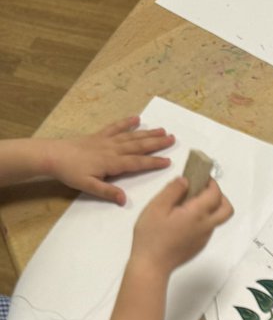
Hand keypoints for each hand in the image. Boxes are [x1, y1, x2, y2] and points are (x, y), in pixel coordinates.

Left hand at [43, 116, 173, 203]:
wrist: (52, 155)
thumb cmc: (70, 172)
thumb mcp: (88, 186)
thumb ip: (107, 192)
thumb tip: (124, 200)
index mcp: (112, 162)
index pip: (137, 163)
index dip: (154, 162)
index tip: (169, 161)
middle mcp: (112, 149)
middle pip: (138, 145)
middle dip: (156, 143)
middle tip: (173, 139)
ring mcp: (106, 140)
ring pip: (131, 136)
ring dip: (147, 133)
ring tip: (162, 130)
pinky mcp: (99, 136)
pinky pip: (115, 127)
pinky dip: (126, 123)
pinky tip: (136, 119)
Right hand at [130, 177, 232, 275]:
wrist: (152, 265)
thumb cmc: (151, 238)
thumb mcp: (156, 207)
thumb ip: (173, 190)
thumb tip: (185, 180)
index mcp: (197, 214)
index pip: (215, 194)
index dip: (211, 182)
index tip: (201, 175)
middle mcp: (205, 226)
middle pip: (226, 209)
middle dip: (219, 195)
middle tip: (202, 189)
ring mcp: (204, 238)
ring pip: (217, 219)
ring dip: (210, 207)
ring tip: (188, 202)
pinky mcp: (199, 245)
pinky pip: (207, 228)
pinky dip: (202, 218)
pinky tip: (183, 217)